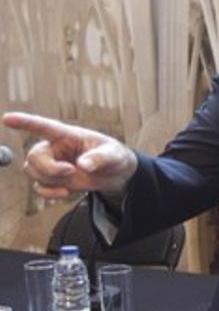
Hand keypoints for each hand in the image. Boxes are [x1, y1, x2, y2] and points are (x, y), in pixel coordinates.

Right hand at [2, 112, 136, 198]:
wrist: (115, 174)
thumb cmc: (113, 156)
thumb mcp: (113, 154)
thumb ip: (100, 158)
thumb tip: (83, 166)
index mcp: (67, 135)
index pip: (43, 126)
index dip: (25, 122)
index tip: (7, 118)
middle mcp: (54, 147)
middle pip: (34, 157)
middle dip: (49, 168)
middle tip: (71, 171)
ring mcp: (51, 164)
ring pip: (33, 172)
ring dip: (51, 180)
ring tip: (73, 179)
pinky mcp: (52, 179)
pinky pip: (38, 187)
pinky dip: (49, 192)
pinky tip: (65, 192)